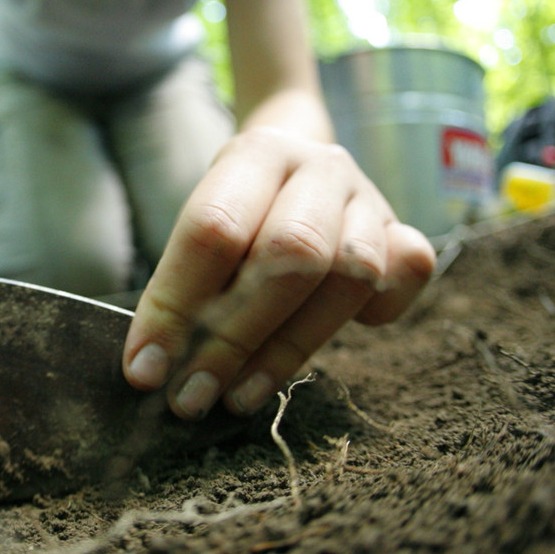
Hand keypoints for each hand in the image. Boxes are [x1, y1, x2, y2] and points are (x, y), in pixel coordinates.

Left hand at [122, 127, 435, 417]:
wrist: (298, 163)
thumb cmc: (237, 212)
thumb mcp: (203, 227)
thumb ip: (182, 286)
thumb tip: (150, 367)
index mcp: (255, 155)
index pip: (213, 231)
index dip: (175, 306)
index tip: (145, 371)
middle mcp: (319, 168)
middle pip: (290, 254)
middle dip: (233, 338)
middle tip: (191, 397)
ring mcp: (369, 199)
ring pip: (348, 277)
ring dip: (286, 351)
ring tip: (236, 398)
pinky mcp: (405, 233)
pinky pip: (409, 274)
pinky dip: (377, 314)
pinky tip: (324, 346)